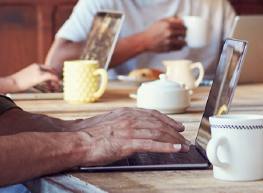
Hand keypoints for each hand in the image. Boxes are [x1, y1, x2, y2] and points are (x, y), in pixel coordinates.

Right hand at [8, 63, 60, 91]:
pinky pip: (50, 77)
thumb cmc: (16, 82)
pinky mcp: (38, 77)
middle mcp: (37, 66)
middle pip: (50, 69)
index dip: (51, 72)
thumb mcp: (26, 76)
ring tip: (56, 87)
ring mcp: (38, 71)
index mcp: (34, 66)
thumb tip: (35, 81)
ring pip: (51, 73)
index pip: (46, 67)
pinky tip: (57, 84)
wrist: (11, 82)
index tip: (53, 78)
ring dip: (55, 80)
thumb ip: (32, 76)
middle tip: (58, 82)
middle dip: (55, 75)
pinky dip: (55, 80)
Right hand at [70, 108, 189, 165]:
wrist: (78, 141)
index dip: (167, 119)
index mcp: (125, 113)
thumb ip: (122, 123)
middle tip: (184, 139)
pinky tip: (175, 149)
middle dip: (174, 132)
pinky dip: (166, 147)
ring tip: (184, 146)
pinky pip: (152, 145)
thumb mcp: (109, 122)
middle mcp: (130, 119)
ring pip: (158, 133)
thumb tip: (132, 129)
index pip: (152, 114)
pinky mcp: (128, 143)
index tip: (176, 125)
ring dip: (174, 140)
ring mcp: (129, 130)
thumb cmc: (90, 135)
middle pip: (159, 124)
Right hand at [143, 17, 186, 52]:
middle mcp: (169, 33)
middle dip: (185, 34)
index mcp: (168, 25)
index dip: (185, 27)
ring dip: (184, 41)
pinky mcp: (168, 48)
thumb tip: (182, 20)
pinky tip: (178, 44)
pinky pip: (179, 48)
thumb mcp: (161, 21)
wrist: (145, 41)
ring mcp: (169, 41)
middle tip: (185, 35)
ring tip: (183, 41)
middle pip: (184, 34)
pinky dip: (180, 46)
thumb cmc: (154, 30)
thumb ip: (172, 19)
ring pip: (183, 42)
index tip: (185, 29)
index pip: (183, 26)